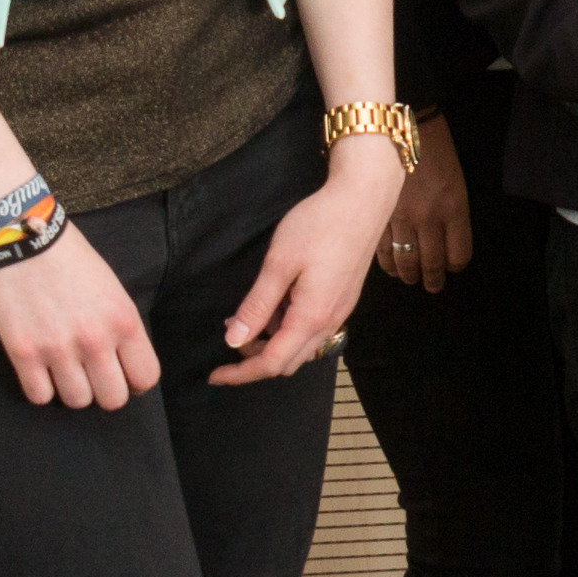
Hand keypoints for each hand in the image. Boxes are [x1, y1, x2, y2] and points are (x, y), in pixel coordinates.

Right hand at [0, 221, 158, 409]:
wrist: (21, 237)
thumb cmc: (71, 259)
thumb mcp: (113, 289)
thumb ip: (121, 327)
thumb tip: (125, 364)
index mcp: (124, 321)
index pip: (146, 377)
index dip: (136, 382)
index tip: (124, 375)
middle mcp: (95, 340)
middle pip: (113, 399)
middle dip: (106, 391)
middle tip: (94, 376)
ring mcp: (58, 349)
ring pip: (78, 402)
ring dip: (73, 389)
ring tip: (65, 369)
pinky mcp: (22, 352)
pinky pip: (39, 397)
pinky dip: (41, 388)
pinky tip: (41, 370)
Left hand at [215, 145, 399, 384]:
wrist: (363, 201)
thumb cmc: (319, 226)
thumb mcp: (279, 264)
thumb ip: (257, 306)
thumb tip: (234, 340)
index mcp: (310, 317)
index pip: (272, 363)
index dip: (241, 373)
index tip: (214, 375)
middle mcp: (329, 322)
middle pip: (289, 362)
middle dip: (255, 359)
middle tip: (231, 335)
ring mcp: (340, 312)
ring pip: (302, 347)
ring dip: (272, 342)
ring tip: (247, 314)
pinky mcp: (343, 299)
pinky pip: (313, 329)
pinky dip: (287, 328)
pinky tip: (276, 302)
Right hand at [378, 115, 474, 291]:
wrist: (399, 128)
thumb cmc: (435, 152)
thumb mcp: (456, 183)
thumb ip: (453, 215)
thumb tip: (446, 245)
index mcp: (453, 208)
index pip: (458, 253)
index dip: (455, 266)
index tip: (452, 269)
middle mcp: (428, 217)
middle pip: (431, 262)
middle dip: (432, 279)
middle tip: (432, 286)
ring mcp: (400, 217)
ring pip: (405, 260)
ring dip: (409, 274)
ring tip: (411, 279)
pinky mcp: (376, 215)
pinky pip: (382, 249)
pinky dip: (387, 263)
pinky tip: (391, 267)